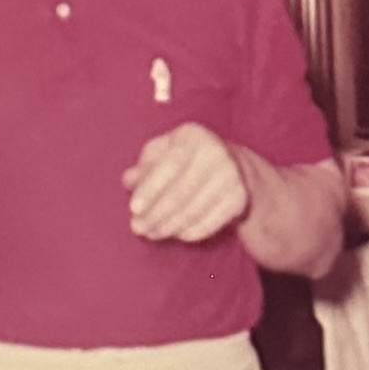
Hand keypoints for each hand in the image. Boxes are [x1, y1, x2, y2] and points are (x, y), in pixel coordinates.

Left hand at [122, 124, 250, 241]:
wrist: (234, 165)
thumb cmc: (187, 157)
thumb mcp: (163, 152)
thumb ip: (144, 166)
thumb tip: (128, 181)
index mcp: (192, 135)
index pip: (169, 166)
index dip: (150, 189)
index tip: (133, 209)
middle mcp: (215, 152)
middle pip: (180, 192)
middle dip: (156, 214)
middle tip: (138, 228)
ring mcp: (230, 176)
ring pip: (194, 209)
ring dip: (169, 226)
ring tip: (151, 234)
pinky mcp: (239, 198)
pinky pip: (211, 221)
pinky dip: (191, 231)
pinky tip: (176, 234)